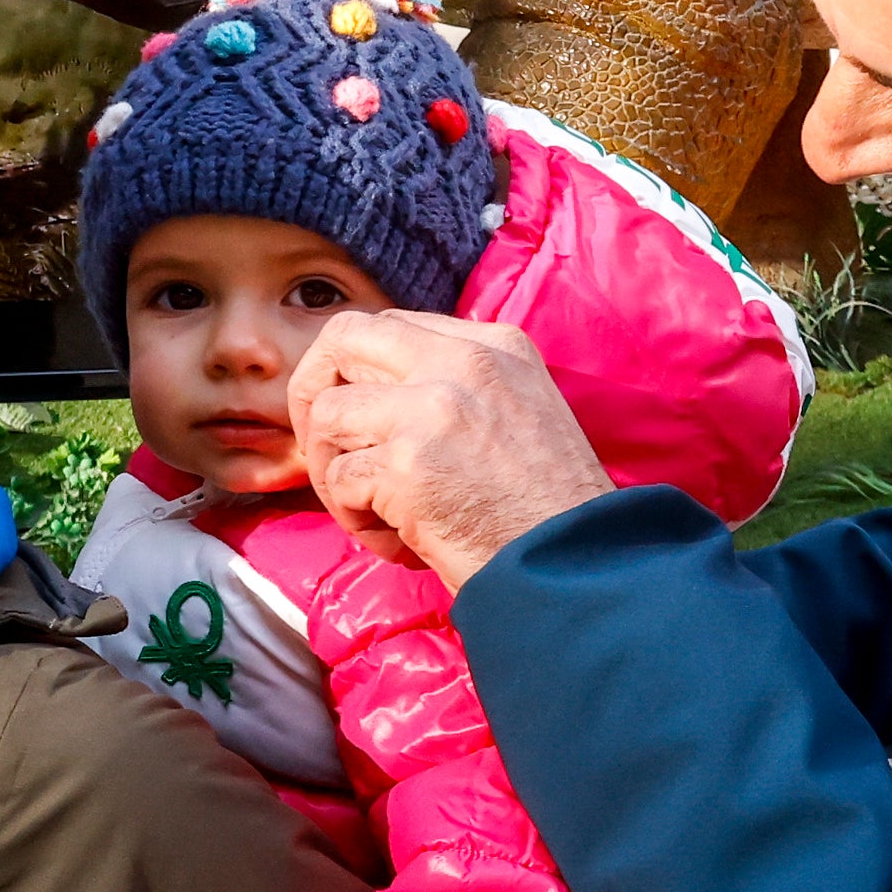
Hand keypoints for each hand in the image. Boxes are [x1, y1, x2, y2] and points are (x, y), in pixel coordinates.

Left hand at [287, 311, 611, 592]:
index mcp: (493, 344)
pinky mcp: (406, 464)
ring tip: (373, 513)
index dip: (353, 372)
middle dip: (312, 393)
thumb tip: (379, 388)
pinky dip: (356, 521)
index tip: (355, 418)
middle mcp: (461, 361)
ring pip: (329, 415)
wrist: (578, 565)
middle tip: (324, 448)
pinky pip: (340, 481)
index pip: (388, 326)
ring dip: (333, 472)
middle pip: (342, 340)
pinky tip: (397, 543)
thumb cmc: (549, 506)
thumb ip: (460, 384)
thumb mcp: (521, 408)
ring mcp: (431, 408)